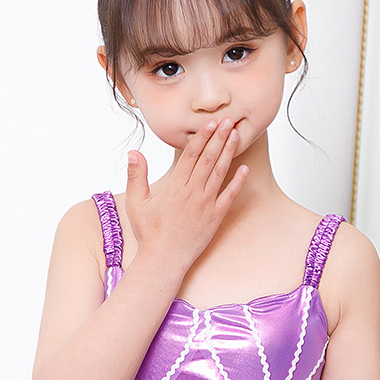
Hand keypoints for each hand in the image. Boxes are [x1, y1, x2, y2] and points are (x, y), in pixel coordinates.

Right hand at [123, 118, 246, 272]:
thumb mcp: (136, 202)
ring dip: (229, 152)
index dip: (202, 137)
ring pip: (220, 172)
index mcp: (175, 186)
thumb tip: (134, 153)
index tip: (210, 123)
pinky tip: (244, 169)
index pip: (191, 155)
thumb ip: (136, 176)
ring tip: (236, 135)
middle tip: (228, 120)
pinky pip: (229, 196)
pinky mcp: (215, 217)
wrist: (164, 259)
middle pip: (209, 158)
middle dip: (219, 137)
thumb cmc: (149, 233)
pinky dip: (238, 182)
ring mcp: (206, 204)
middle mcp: (193, 192)